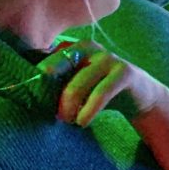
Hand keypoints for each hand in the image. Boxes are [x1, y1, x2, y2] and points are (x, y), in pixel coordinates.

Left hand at [40, 39, 168, 169]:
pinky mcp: (124, 72)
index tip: (31, 97)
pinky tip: (82, 122)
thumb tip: (28, 95)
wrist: (140, 95)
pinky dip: (89, 109)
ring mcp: (108, 58)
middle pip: (58, 67)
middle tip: (52, 113)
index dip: (37, 79)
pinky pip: (101, 92)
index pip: (47, 59)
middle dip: (50, 93)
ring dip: (69, 106)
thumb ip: (57, 84)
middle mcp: (90, 47)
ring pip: (78, 83)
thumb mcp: (77, 84)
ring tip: (68, 120)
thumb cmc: (100, 90)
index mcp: (74, 47)